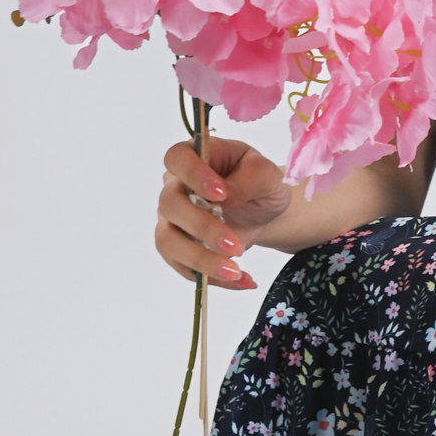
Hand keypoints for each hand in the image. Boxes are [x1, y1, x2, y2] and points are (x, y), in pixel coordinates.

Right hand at [155, 134, 291, 288]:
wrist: (264, 209)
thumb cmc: (261, 182)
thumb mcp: (267, 174)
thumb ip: (249, 179)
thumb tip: (227, 197)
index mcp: (194, 156)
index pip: (177, 158)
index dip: (193, 175)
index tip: (222, 193)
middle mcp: (176, 186)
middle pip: (170, 204)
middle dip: (202, 228)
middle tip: (235, 244)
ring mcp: (173, 219)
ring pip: (168, 240)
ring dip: (201, 259)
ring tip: (234, 271)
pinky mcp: (178, 247)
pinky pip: (184, 266)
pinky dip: (212, 278)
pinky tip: (241, 280)